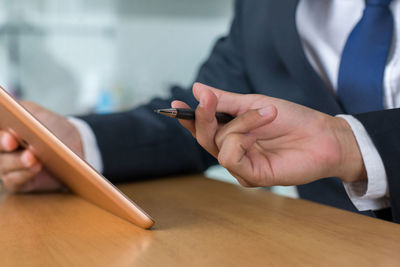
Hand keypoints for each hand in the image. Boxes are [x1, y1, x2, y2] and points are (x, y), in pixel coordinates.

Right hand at [0, 101, 82, 192]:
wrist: (73, 146)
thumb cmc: (53, 126)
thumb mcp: (39, 115)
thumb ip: (24, 114)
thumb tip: (12, 122)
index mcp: (3, 125)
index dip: (0, 128)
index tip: (6, 129)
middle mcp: (1, 145)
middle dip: (3, 142)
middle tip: (12, 141)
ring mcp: (7, 164)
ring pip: (4, 165)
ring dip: (17, 161)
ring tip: (32, 157)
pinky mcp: (18, 180)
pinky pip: (15, 180)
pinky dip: (24, 174)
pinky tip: (35, 168)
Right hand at [173, 83, 365, 186]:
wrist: (322, 135)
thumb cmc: (291, 119)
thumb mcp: (255, 103)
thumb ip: (225, 100)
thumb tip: (198, 88)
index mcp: (233, 132)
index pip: (204, 127)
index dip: (189, 117)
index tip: (176, 104)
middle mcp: (233, 150)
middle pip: (204, 136)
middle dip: (204, 116)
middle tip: (208, 98)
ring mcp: (241, 165)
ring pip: (218, 144)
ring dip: (241, 125)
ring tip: (267, 114)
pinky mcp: (250, 176)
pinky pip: (230, 158)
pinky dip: (241, 140)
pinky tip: (259, 137)